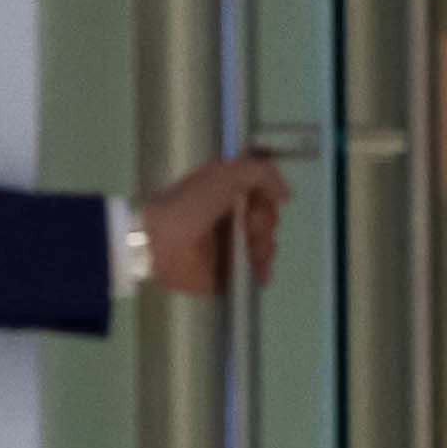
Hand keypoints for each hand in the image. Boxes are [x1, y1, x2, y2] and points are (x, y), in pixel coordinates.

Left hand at [139, 151, 289, 294]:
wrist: (159, 243)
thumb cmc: (189, 205)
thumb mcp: (225, 175)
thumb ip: (261, 173)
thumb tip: (287, 194)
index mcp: (228, 193)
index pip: (264, 194)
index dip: (268, 198)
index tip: (258, 200)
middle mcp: (231, 218)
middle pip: (269, 220)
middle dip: (264, 224)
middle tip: (247, 226)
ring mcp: (230, 247)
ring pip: (267, 246)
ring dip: (264, 248)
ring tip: (247, 251)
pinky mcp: (228, 274)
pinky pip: (258, 273)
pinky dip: (262, 271)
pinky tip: (255, 270)